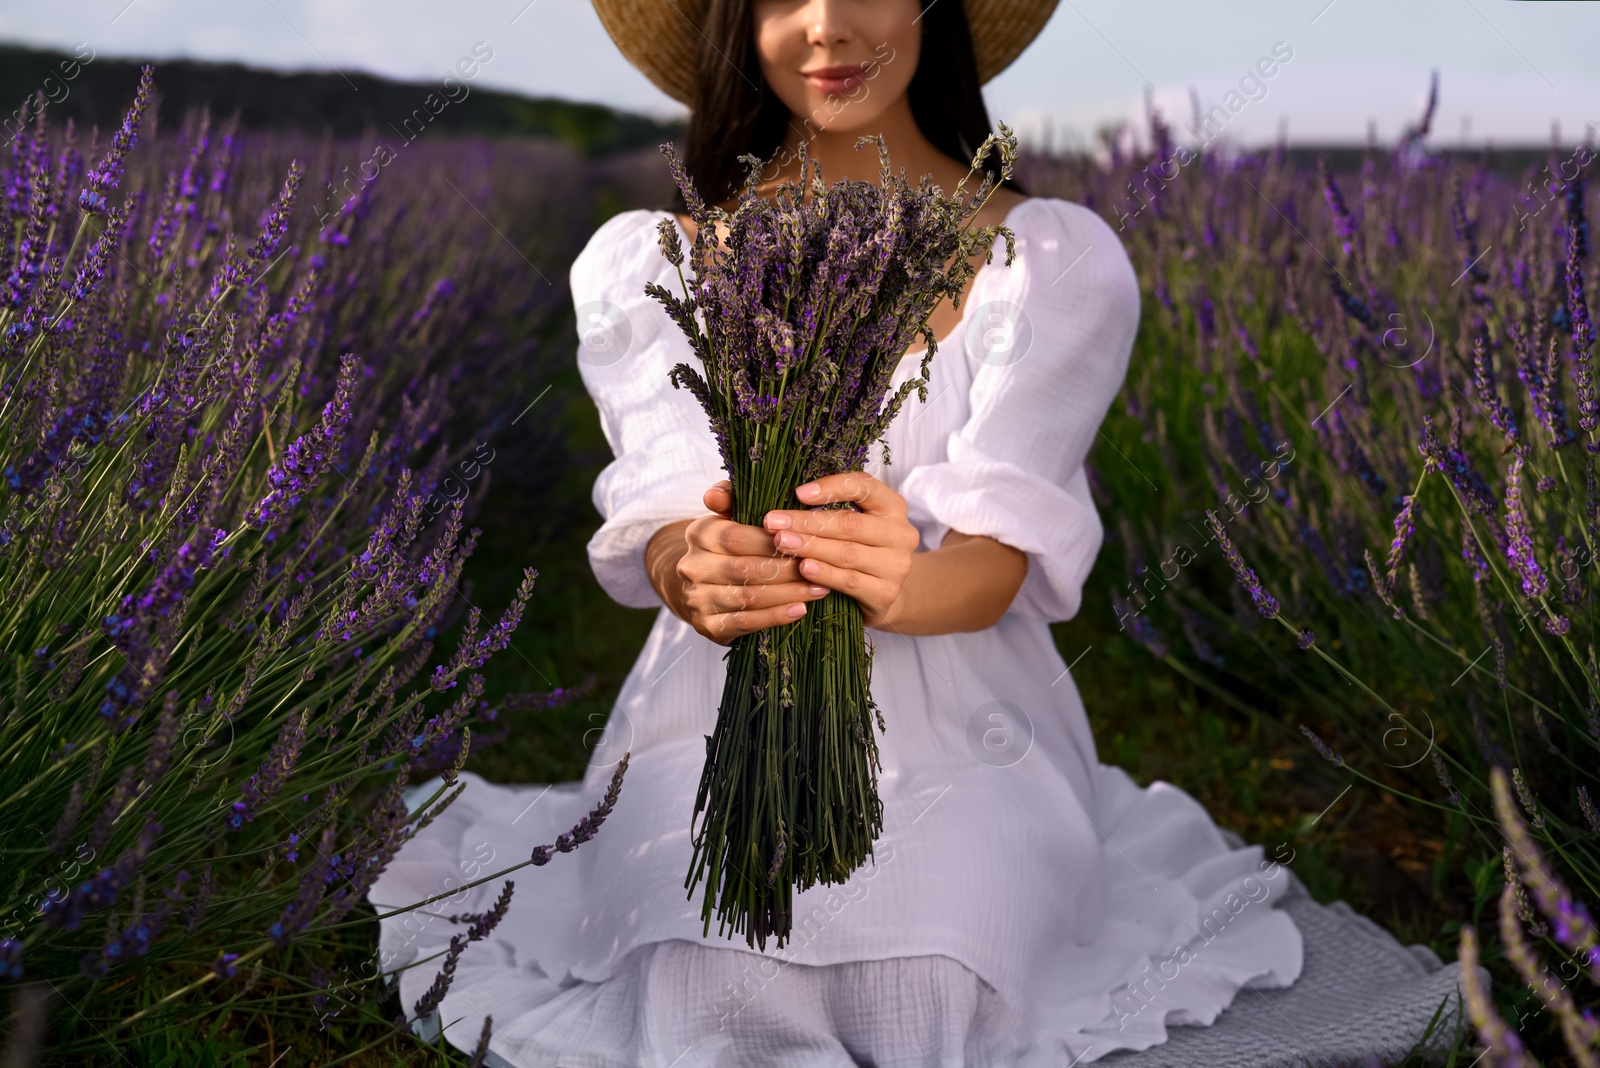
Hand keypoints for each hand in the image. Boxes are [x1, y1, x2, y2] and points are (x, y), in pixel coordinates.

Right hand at [674, 479, 831, 645]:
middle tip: (820, 567)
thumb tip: (716, 494)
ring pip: (749, 597)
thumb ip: (731, 498)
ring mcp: (698, 600)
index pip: (735, 537)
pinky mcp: (708, 627)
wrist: (699, 586)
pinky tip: (800, 610)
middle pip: (745, 569)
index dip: (770, 541)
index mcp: (698, 534)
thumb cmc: (727, 546)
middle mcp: (693, 567)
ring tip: (819, 589)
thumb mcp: (728, 517)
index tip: (803, 540)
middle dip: (786, 569)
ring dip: (788, 594)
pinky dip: (776, 616)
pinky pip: (746, 622)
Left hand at [758, 471, 919, 629]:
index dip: (831, 488)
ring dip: (810, 547)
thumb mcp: (857, 523)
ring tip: (781, 543)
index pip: (864, 487)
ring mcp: (896, 565)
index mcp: (893, 506)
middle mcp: (901, 534)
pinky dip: (824, 574)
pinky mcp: (886, 593)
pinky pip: (850, 581)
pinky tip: (803, 568)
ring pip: (847, 553)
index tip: (797, 493)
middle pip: (850, 523)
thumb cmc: (862, 548)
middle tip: (773, 523)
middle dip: (807, 522)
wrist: (885, 592)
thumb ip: (834, 509)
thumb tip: (792, 499)